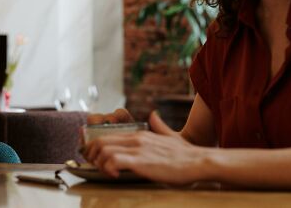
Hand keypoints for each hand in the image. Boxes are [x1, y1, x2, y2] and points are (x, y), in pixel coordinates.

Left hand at [83, 111, 208, 184]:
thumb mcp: (170, 136)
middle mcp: (136, 138)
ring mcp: (138, 149)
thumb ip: (160, 126)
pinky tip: (115, 175)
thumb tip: (154, 115)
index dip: (95, 146)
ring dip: (98, 163)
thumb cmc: (186, 155)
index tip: (93, 157)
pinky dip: (108, 168)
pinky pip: (113, 161)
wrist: (199, 161)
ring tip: (105, 172)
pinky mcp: (141, 161)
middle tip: (94, 166)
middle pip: (100, 141)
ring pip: (103, 150)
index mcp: (140, 134)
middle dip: (91, 155)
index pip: (107, 135)